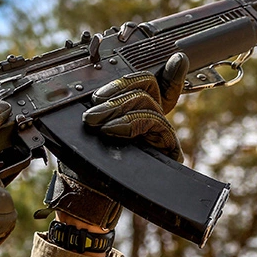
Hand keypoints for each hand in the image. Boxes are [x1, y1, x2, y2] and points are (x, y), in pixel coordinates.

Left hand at [38, 54, 187, 229]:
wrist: (83, 197)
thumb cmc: (81, 163)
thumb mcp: (83, 129)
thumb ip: (95, 107)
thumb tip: (92, 87)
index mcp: (135, 112)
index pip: (159, 86)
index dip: (169, 71)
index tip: (175, 58)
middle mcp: (152, 122)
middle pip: (150, 87)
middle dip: (120, 89)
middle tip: (94, 107)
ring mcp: (160, 137)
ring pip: (150, 103)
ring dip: (119, 107)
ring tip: (95, 121)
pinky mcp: (167, 153)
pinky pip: (158, 125)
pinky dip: (133, 123)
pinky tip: (113, 130)